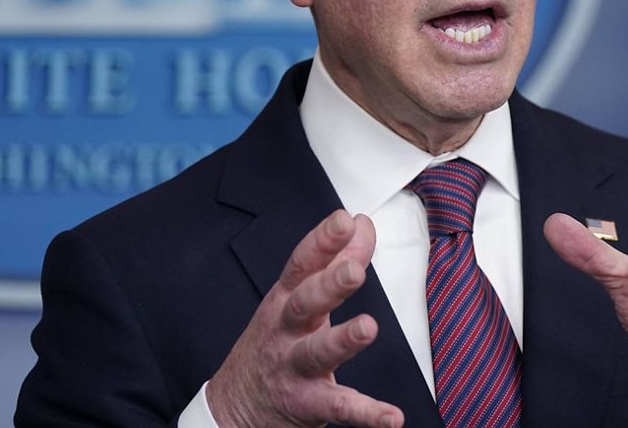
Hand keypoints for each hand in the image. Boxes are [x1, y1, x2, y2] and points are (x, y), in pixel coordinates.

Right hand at [206, 209, 403, 427]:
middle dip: (327, 286)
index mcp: (286, 299)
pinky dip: (367, 413)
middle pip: (304, 304)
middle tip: (353, 271)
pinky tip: (391, 417)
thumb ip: (334, 260)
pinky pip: (338, 407)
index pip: (301, 265)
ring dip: (342, 340)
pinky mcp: (307, 404)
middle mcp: (286, 330)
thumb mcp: (298, 297)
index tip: (343, 220)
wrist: (236, 405)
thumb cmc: (275, 341)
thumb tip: (361, 224)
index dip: (322, 241)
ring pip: (316, 353)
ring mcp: (293, 368)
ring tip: (368, 328)